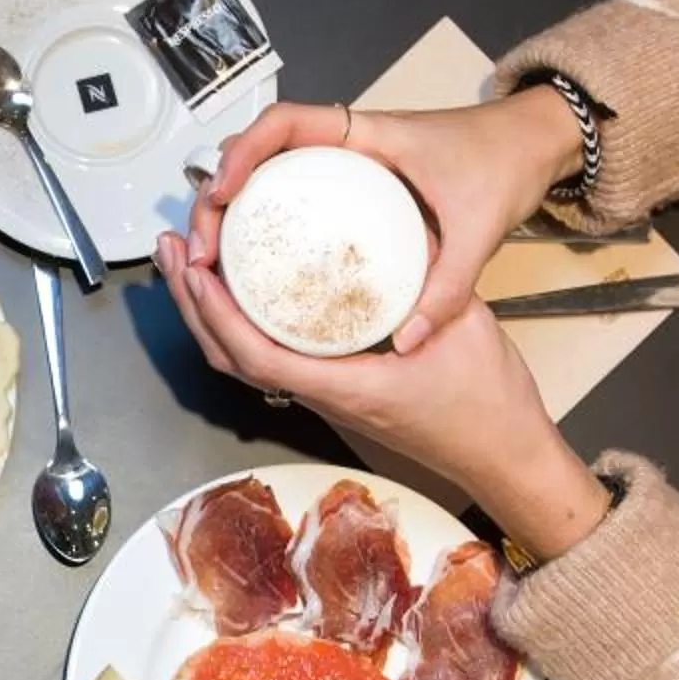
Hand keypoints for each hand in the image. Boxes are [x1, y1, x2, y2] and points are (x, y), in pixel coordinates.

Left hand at [154, 229, 611, 558]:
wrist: (503, 451)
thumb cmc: (486, 407)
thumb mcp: (462, 327)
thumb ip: (426, 281)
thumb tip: (396, 228)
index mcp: (345, 388)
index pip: (259, 357)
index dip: (219, 315)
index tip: (198, 272)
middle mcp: (323, 395)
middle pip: (233, 357)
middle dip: (193, 303)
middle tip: (175, 249)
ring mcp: (325, 393)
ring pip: (247, 358)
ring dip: (210, 311)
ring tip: (190, 261)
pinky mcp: (335, 386)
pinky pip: (274, 354)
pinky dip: (243, 319)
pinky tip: (241, 286)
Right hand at [188, 90, 582, 352]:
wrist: (534, 144)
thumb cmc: (505, 162)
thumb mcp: (479, 229)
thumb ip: (448, 287)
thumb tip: (408, 342)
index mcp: (367, 134)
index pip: (284, 123)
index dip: (243, 154)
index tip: (221, 194)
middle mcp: (346, 144)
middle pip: (256, 156)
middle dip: (217, 198)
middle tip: (201, 250)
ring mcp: (345, 166)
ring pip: (267, 180)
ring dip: (232, 215)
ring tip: (210, 264)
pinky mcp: (353, 189)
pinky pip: (293, 201)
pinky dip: (264, 228)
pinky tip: (253, 268)